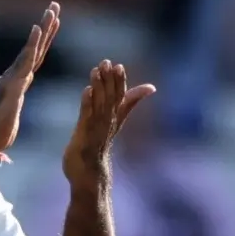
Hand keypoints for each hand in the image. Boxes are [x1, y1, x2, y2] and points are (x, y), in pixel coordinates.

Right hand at [0, 2, 60, 154]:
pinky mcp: (12, 86)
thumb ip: (13, 97)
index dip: (45, 38)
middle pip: (36, 47)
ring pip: (31, 50)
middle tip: (55, 5)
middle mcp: (16, 76)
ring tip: (51, 12)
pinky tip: (36, 30)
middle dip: (46, 26)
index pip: (36, 56)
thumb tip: (9, 86)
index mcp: (19, 81)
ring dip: (41, 30)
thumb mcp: (11, 111)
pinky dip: (31, 45)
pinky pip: (24, 62)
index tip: (54, 20)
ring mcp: (13, 80)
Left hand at [62, 61, 154, 187]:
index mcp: (113, 118)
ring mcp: (96, 129)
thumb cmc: (99, 145)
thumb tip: (150, 88)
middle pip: (111, 98)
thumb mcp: (114, 122)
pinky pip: (87, 117)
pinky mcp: (84, 136)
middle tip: (106, 62)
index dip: (120, 82)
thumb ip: (129, 102)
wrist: (90, 173)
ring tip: (95, 71)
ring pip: (99, 105)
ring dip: (98, 87)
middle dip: (109, 80)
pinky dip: (87, 104)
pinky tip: (86, 91)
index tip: (119, 66)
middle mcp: (107, 122)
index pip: (120, 97)